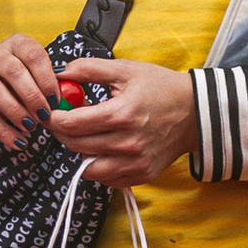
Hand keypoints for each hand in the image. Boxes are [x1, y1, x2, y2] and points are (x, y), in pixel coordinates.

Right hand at [0, 34, 62, 148]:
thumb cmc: (18, 86)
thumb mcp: (35, 78)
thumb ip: (51, 86)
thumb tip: (70, 99)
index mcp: (17, 44)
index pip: (33, 54)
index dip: (46, 78)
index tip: (55, 100)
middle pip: (12, 70)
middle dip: (31, 96)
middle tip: (43, 116)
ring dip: (15, 112)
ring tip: (30, 128)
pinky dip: (1, 130)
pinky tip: (16, 140)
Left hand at [45, 55, 196, 188]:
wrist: (196, 113)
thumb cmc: (161, 88)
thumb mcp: (126, 70)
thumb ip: (89, 69)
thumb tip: (60, 73)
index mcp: (121, 114)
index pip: (72, 124)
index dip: (54, 118)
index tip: (51, 112)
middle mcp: (128, 143)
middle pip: (76, 146)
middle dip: (62, 133)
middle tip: (63, 122)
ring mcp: (136, 162)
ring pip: (88, 168)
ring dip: (80, 152)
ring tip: (86, 135)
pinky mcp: (142, 175)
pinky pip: (107, 178)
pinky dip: (98, 166)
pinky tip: (104, 148)